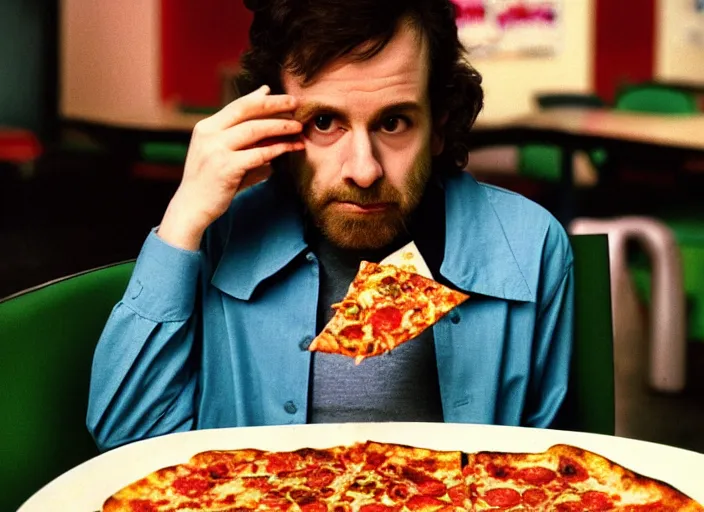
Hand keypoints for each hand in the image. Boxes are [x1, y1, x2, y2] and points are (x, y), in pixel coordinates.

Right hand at [158, 85, 303, 249]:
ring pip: (254, 130)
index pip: (238, 105)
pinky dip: (277, 149)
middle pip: (246, 110)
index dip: (263, 100)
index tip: (285, 99)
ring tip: (298, 128)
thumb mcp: (221, 150)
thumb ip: (241, 131)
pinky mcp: (225, 167)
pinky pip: (258, 154)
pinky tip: (290, 148)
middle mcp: (208, 134)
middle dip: (274, 105)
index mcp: (206, 127)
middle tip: (296, 104)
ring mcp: (215, 150)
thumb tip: (262, 105)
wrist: (192, 207)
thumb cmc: (211, 180)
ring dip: (280, 127)